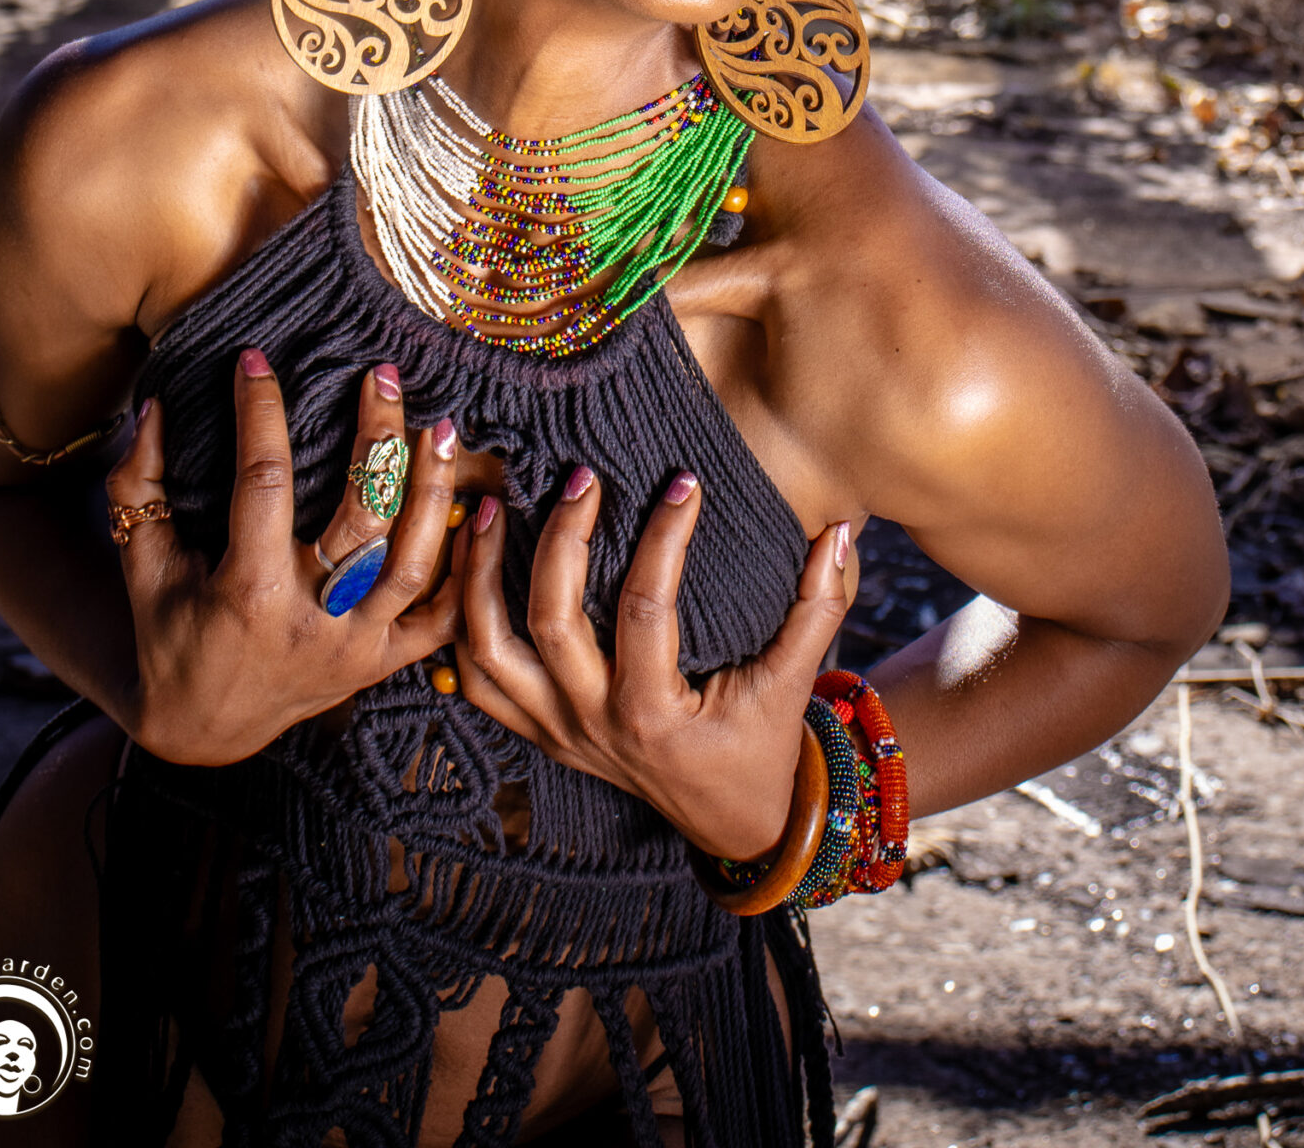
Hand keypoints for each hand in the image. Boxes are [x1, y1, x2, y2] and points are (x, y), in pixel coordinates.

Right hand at [105, 349, 462, 765]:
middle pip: (362, 515)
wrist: (199, 727)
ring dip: (436, 492)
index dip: (260, 415)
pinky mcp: (380, 664)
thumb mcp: (142, 566)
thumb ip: (138, 487)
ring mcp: (354, 647)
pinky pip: (443, 620)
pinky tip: (481, 511)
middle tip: (383, 377)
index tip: (255, 363)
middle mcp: (310, 620)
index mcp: (246, 592)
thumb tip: (154, 406)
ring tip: (441, 427)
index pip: (263, 483)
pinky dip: (469, 569)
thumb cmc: (167, 633)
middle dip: (378, 438)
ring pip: (414, 563)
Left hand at [457, 466, 849, 861]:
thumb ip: (818, 608)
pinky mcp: (538, 732)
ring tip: (488, 508)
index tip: (683, 480)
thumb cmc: (762, 745)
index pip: (646, 609)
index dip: (664, 538)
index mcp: (654, 713)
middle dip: (559, 541)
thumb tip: (840, 530)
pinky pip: (477, 684)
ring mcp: (556, 731)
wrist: (731, 825)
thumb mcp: (794, 683)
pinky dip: (462, 628)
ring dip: (479, 578)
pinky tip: (463, 569)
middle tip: (579, 477)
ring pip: (488, 653)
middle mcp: (594, 724)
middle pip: (550, 622)